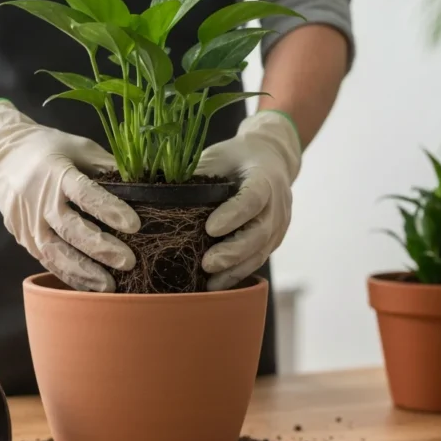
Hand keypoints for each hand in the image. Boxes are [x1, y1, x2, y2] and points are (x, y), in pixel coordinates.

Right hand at [0, 99, 139, 291]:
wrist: (1, 156)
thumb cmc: (47, 148)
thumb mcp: (77, 146)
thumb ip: (107, 166)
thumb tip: (144, 185)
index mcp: (56, 173)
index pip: (85, 193)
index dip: (109, 209)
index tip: (135, 225)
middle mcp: (39, 201)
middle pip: (71, 229)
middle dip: (100, 248)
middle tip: (128, 261)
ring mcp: (28, 223)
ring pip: (56, 252)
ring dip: (84, 271)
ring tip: (110, 286)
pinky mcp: (23, 238)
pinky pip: (47, 261)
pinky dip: (69, 275)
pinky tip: (90, 285)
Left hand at [194, 110, 302, 290]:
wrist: (271, 159)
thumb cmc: (237, 158)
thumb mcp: (218, 156)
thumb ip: (199, 176)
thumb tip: (162, 195)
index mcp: (265, 178)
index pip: (252, 199)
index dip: (233, 215)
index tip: (210, 229)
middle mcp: (278, 205)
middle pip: (259, 234)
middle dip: (233, 252)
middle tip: (207, 264)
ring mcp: (278, 226)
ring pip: (259, 254)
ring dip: (234, 270)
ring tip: (210, 284)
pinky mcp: (273, 242)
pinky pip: (257, 260)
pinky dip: (237, 274)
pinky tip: (216, 284)